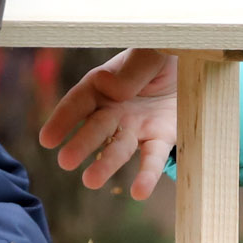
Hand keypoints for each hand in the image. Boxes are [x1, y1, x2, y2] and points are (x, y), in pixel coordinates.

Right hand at [39, 48, 177, 197]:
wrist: (194, 64)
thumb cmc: (163, 53)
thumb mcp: (151, 50)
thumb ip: (133, 67)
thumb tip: (111, 88)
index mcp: (104, 84)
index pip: (79, 102)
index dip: (63, 119)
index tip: (47, 140)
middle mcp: (115, 109)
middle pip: (96, 128)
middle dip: (81, 144)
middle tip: (66, 162)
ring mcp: (136, 127)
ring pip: (119, 148)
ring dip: (105, 165)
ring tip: (91, 181)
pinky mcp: (160, 139)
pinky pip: (152, 158)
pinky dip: (146, 176)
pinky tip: (139, 192)